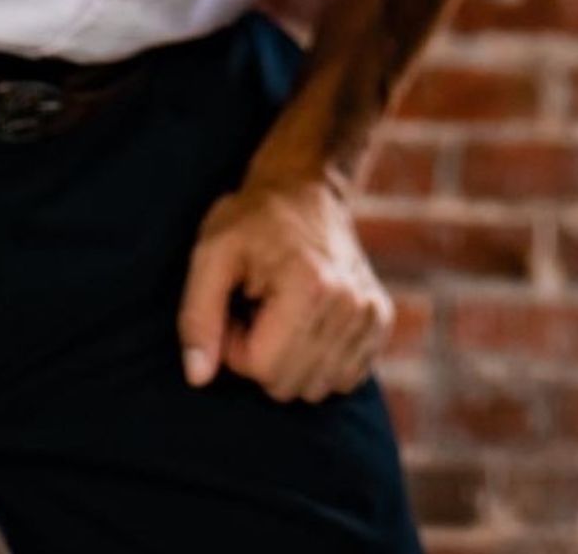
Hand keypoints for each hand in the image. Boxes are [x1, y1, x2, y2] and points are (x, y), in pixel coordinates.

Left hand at [177, 169, 394, 404]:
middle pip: (288, 385)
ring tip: (283, 313)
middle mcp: (350, 303)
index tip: (239, 306)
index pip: (261, 368)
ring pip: (316, 389)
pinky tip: (309, 324)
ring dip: (291, 361)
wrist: (308, 186)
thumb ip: (197, 316)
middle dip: (262, 357)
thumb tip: (198, 377)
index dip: (236, 345)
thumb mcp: (211, 253)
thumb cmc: (253, 219)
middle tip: (259, 309)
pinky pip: (344, 380)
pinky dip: (320, 362)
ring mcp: (371, 314)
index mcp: (309, 285)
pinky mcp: (380, 321)